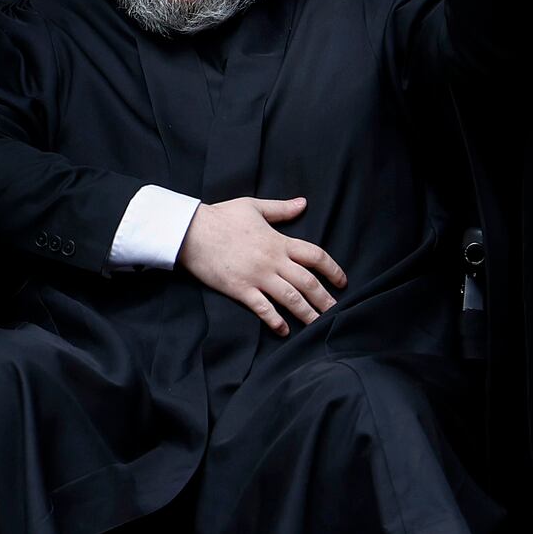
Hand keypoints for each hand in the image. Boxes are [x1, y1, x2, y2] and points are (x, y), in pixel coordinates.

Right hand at [177, 197, 347, 336]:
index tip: (342, 281)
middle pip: (307, 282)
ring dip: (307, 313)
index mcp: (278, 241)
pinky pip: (263, 308)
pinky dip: (275, 320)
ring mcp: (257, 276)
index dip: (332, 269)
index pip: (315, 256)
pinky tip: (284, 330)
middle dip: (324, 298)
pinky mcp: (240, 289)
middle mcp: (272, 261)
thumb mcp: (254, 207)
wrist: (191, 231)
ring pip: (290, 298)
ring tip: (319, 324)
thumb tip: (303, 203)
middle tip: (336, 311)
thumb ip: (281, 209)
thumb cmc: (221, 216)